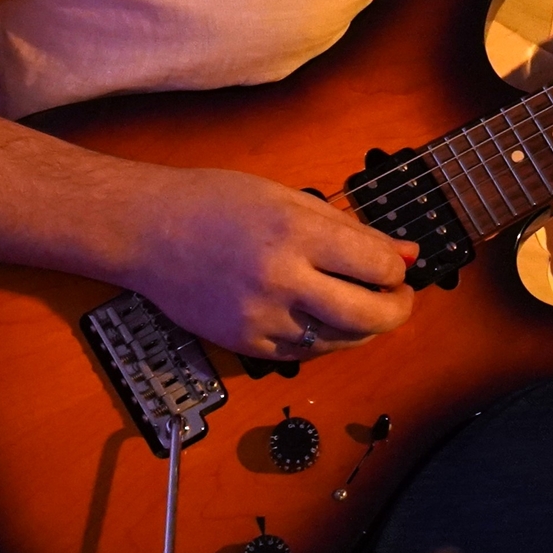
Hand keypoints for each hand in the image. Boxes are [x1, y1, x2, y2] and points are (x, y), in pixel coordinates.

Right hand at [117, 167, 418, 359]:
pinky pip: (304, 353)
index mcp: (297, 232)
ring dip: (365, 328)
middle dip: (398, 309)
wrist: (147, 232)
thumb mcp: (290, 199)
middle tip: (400, 297)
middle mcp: (282, 279)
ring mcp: (262, 318)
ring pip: (340, 341)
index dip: (398, 269)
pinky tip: (327, 319)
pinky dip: (326, 340)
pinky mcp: (244, 344)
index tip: (399, 265)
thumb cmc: (217, 202)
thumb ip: (351, 230)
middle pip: (369, 315)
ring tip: (367, 306)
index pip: (377, 266)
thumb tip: (405, 254)